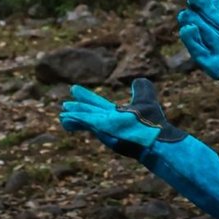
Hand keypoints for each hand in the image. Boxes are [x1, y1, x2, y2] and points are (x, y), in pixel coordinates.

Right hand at [59, 79, 184, 158]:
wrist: (156, 138)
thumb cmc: (153, 122)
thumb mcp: (146, 100)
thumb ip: (142, 89)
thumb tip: (138, 80)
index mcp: (116, 115)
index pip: (98, 105)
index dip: (87, 98)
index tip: (74, 90)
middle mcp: (108, 121)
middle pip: (89, 112)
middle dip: (77, 109)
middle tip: (64, 105)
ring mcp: (105, 126)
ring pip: (85, 119)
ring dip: (74, 116)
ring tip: (62, 116)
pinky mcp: (103, 130)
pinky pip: (86, 123)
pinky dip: (76, 120)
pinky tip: (65, 118)